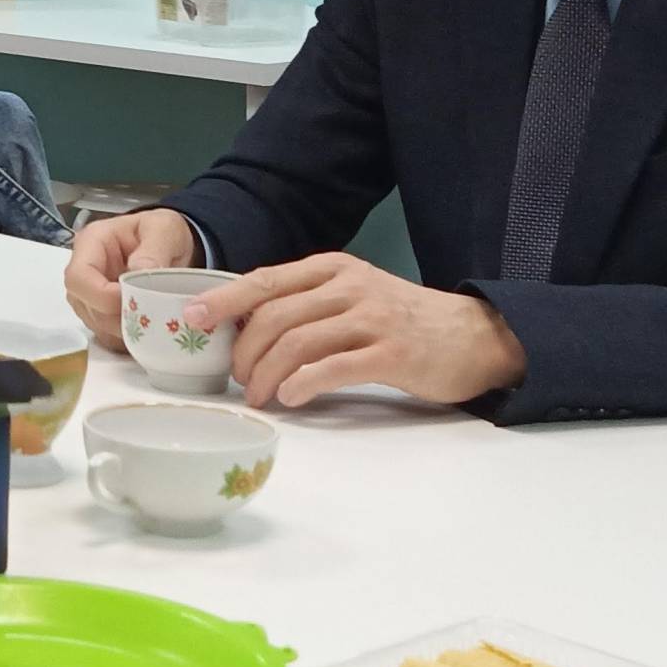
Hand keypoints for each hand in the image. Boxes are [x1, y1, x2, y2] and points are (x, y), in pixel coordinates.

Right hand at [64, 209, 198, 348]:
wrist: (170, 245)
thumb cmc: (162, 232)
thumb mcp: (165, 229)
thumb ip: (155, 249)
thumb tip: (138, 271)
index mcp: (91, 243)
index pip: (79, 277)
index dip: (102, 296)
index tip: (135, 301)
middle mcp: (83, 270)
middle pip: (84, 304)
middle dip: (115, 316)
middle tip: (149, 316)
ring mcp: (89, 294)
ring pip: (94, 322)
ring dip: (122, 329)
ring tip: (152, 321)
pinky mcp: (101, 312)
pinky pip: (106, 334)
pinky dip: (126, 338)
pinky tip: (146, 328)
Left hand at [187, 253, 526, 408]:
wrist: (475, 336)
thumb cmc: (402, 321)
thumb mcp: (353, 296)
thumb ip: (306, 303)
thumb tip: (242, 326)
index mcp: (333, 268)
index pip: (265, 280)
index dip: (223, 300)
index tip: (191, 320)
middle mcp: (349, 286)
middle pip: (274, 315)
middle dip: (243, 351)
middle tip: (238, 380)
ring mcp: (371, 318)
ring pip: (296, 342)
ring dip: (266, 374)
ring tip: (259, 396)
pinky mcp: (393, 353)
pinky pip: (332, 368)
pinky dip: (302, 384)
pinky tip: (290, 398)